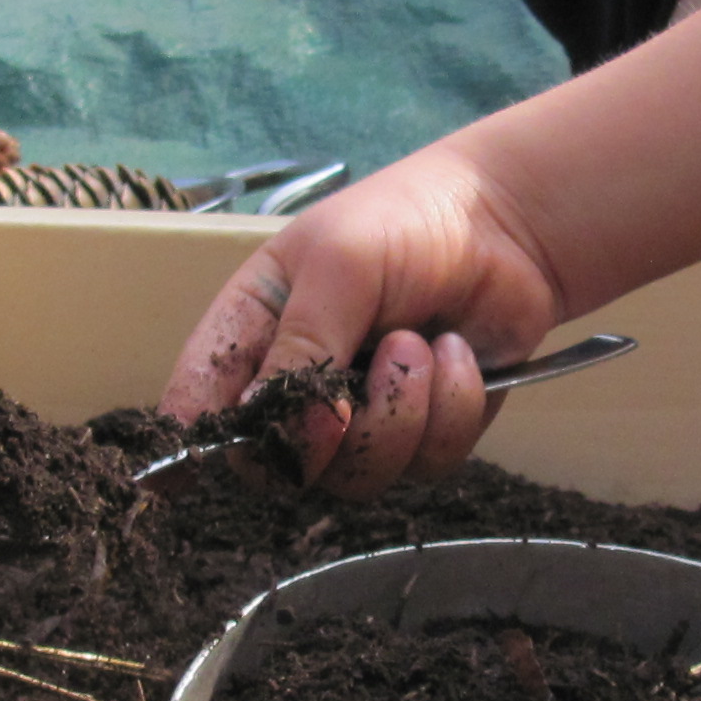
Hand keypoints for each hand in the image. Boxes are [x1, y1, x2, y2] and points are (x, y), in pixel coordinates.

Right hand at [161, 147, 567, 497]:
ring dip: (399, 413)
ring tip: (422, 343)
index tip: (193, 476)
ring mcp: (360, 417)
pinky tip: (458, 353)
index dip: (196, 446)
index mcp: (253, 334)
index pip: (200, 406)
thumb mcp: (337, 267)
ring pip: (357, 476)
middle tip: (356, 380)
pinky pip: (424, 465)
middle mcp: (297, 387)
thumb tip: (281, 432)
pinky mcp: (424, 434)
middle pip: (279, 466)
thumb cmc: (403, 224)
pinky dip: (450, 411)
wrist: (507, 224)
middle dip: (322, 436)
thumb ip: (301, 350)